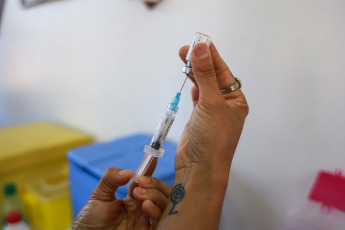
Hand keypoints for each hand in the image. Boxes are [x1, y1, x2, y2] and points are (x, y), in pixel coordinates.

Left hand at [73, 165, 171, 229]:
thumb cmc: (90, 223)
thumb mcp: (98, 196)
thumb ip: (111, 179)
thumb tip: (129, 172)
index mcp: (132, 199)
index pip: (147, 181)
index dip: (150, 169)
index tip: (152, 157)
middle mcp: (142, 209)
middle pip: (161, 191)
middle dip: (154, 183)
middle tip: (141, 182)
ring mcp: (145, 221)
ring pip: (164, 204)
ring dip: (155, 195)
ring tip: (139, 194)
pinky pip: (161, 221)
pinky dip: (156, 211)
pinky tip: (145, 205)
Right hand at [175, 42, 248, 180]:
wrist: (200, 168)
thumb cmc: (213, 138)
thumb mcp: (210, 102)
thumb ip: (205, 75)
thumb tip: (200, 49)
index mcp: (236, 101)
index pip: (223, 72)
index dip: (211, 56)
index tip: (200, 42)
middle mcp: (225, 105)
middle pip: (212, 78)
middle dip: (200, 63)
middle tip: (186, 49)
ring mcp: (212, 113)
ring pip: (203, 87)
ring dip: (195, 73)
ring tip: (184, 59)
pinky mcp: (199, 119)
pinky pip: (197, 98)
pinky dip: (194, 88)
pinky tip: (191, 80)